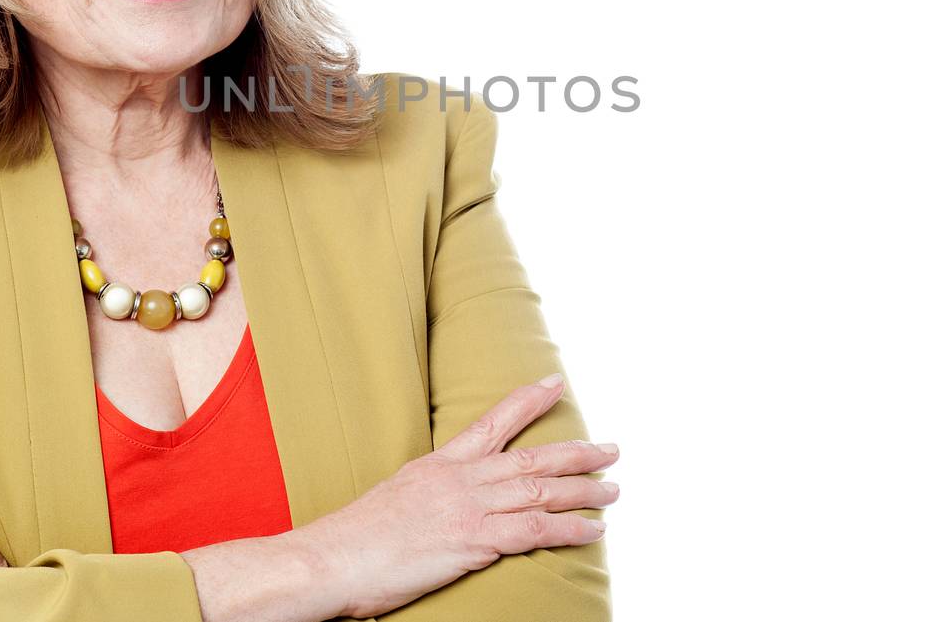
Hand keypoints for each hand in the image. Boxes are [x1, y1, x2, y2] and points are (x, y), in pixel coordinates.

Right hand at [294, 375, 619, 618]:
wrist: (330, 559)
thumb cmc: (353, 539)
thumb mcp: (395, 497)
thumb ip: (429, 493)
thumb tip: (450, 500)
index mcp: (437, 464)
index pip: (491, 421)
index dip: (528, 402)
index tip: (555, 384)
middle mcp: (458, 479)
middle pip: (530, 457)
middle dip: (575, 452)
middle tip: (610, 448)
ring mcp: (467, 508)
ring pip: (540, 490)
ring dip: (583, 490)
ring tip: (613, 489)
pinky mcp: (472, 541)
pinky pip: (533, 531)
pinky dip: (568, 529)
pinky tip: (592, 531)